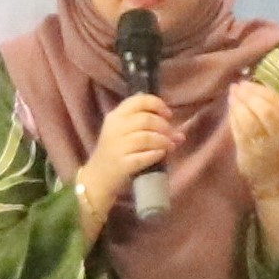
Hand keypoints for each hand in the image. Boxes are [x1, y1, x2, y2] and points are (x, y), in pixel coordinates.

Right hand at [77, 93, 175, 210]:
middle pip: (146, 119)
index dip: (157, 104)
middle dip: (165, 127)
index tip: (168, 115)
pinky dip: (156, 154)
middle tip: (171, 136)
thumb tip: (180, 135)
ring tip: (170, 146)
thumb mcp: (127, 135)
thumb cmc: (118, 152)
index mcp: (116, 116)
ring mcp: (117, 147)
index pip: (138, 100)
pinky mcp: (122, 164)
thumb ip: (151, 129)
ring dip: (164, 141)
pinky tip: (160, 155)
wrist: (98, 178)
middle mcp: (114, 129)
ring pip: (147, 137)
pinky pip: (144, 156)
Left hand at [227, 81, 278, 198]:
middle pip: (265, 110)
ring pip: (250, 119)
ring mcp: (264, 145)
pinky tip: (230, 107)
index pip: (278, 103)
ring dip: (239, 103)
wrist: (271, 179)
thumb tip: (253, 87)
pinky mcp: (248, 152)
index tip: (249, 82)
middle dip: (250, 95)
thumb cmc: (275, 149)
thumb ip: (271, 111)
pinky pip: (239, 130)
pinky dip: (233, 115)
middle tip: (238, 86)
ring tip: (232, 93)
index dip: (262, 90)